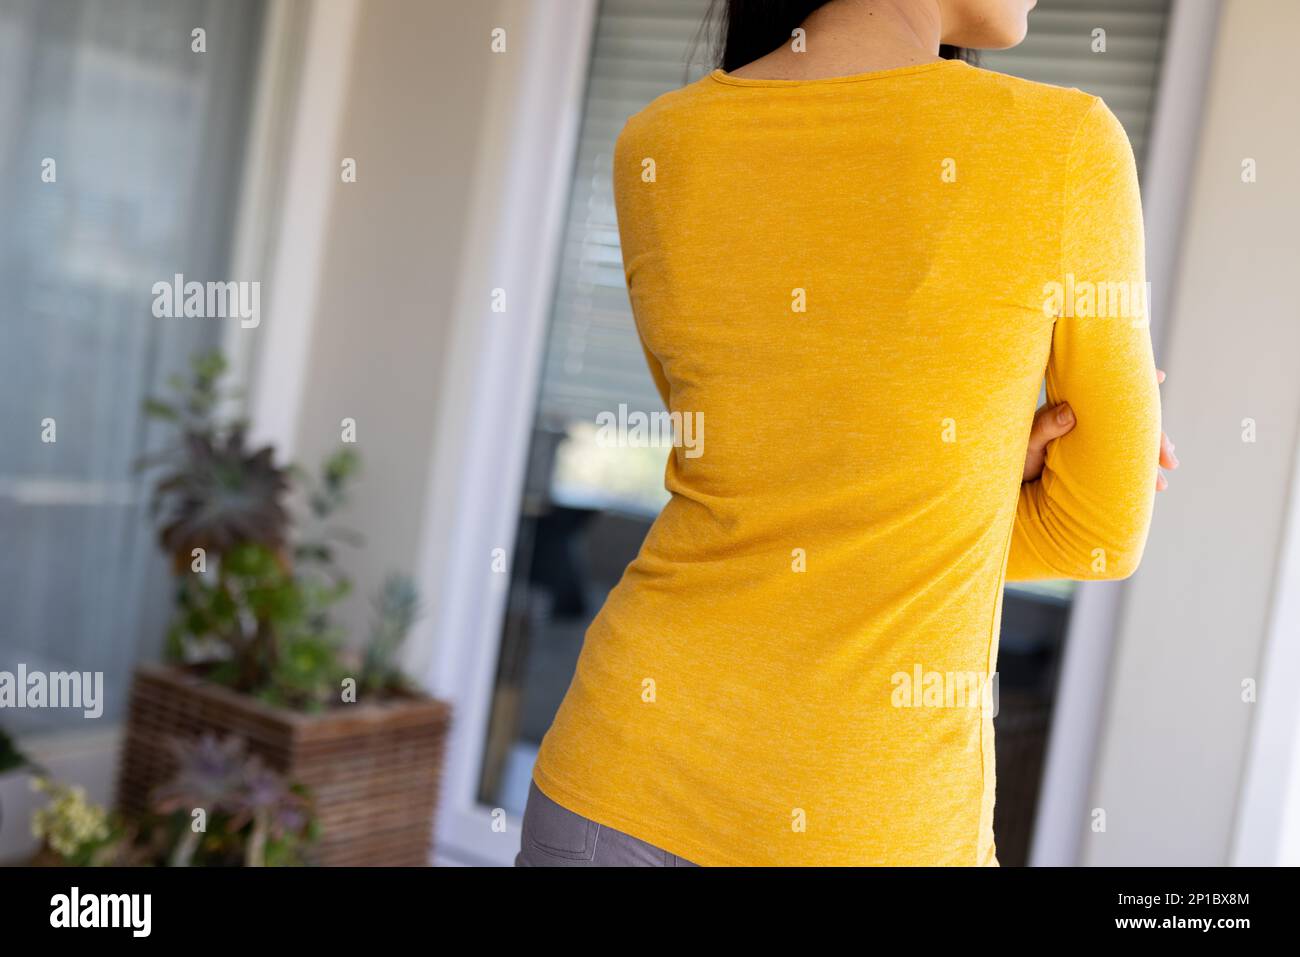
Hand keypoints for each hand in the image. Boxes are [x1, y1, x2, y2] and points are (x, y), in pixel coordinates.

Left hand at [1022, 369, 1177, 488]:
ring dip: (1150, 459)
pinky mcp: (1094, 461)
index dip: (1134, 383)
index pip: (1106, 391)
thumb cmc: (1012, 459)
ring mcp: (1092, 442)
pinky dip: (1138, 472)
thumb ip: (1044, 427)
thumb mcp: (1026, 443)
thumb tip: (1070, 411)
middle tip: (1169, 459)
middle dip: (1154, 438)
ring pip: (1131, 443)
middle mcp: (1087, 422)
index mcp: (1071, 408)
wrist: (1006, 483)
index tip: (1158, 377)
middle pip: (1130, 421)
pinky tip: (1153, 485)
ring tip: (1162, 482)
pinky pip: (1122, 462)